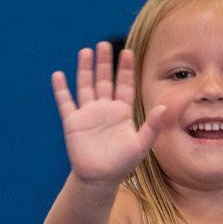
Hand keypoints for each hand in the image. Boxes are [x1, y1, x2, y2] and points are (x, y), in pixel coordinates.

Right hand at [51, 42, 167, 185]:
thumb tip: (164, 107)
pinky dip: (62, 90)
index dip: (125, 69)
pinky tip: (58, 75)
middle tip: (104, 44)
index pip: (124, 85)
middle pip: (104, 80)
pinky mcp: (73, 123)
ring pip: (86, 86)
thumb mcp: (141, 145)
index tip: (127, 52)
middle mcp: (105, 109)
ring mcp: (88, 114)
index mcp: (122, 112)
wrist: (99, 179)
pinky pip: (66, 103)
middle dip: (104, 63)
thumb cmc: (122, 164)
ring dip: (85, 69)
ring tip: (85, 52)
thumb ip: (152, 126)